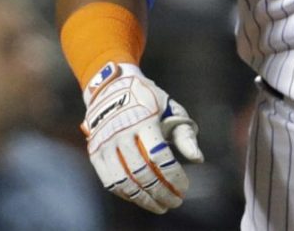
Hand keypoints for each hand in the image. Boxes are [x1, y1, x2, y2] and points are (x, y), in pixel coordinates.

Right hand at [81, 62, 202, 213]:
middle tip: (175, 202)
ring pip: (124, 181)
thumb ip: (185, 134)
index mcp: (144, 120)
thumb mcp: (172, 109)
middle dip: (161, 192)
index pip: (160, 156)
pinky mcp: (95, 152)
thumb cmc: (150, 100)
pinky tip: (140, 198)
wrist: (112, 87)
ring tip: (159, 206)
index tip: (184, 188)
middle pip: (142, 173)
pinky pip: (109, 180)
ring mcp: (105, 144)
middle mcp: (121, 133)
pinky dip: (125, 194)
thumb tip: (198, 160)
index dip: (173, 176)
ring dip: (143, 199)